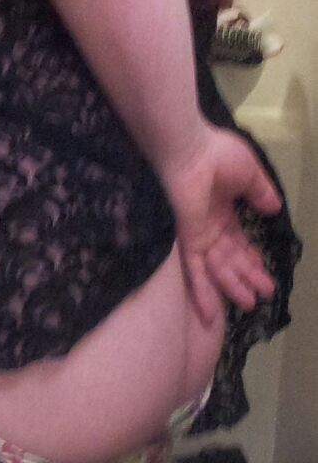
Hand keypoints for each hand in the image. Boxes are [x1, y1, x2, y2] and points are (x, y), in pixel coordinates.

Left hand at [163, 124, 281, 324]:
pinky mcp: (188, 239)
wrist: (191, 149)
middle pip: (229, 258)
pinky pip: (194, 270)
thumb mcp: (249, 174)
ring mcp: (198, 233)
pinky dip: (202, 291)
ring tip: (249, 304)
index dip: (249, 256)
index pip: (236, 240)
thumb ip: (261, 192)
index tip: (263, 270)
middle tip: (263, 293)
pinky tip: (210, 313)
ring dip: (232, 286)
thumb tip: (274, 208)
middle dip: (246, 276)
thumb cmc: (219, 155)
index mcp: (221, 209)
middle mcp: (209, 225)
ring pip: (216, 268)